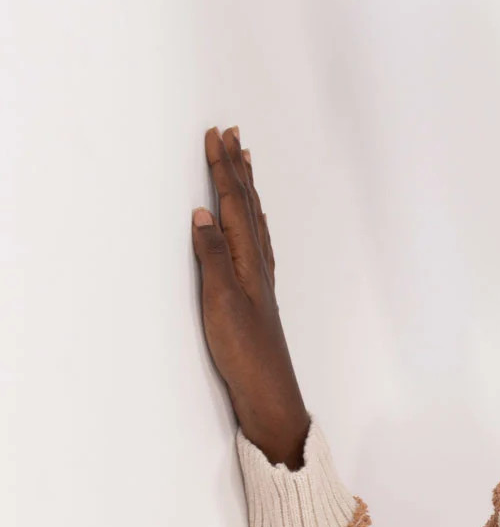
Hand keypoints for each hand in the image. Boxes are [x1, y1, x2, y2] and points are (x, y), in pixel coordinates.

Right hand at [192, 125, 309, 465]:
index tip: (216, 135)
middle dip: (238, 169)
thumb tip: (203, 211)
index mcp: (248, 260)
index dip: (223, 168)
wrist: (269, 393)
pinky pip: (257, 243)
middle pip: (248, 206)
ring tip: (245, 162)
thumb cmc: (244, 352)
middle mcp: (258, 264)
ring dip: (247, 190)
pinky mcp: (258, 296)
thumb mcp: (221, 301)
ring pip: (254, 221)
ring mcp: (260, 279)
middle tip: (234, 134)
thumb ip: (211, 256)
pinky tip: (253, 223)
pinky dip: (253, 221)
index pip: (233, 203)